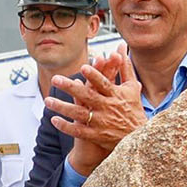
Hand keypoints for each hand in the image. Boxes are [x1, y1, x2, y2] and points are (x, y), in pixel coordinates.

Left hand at [47, 53, 145, 174]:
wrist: (139, 137)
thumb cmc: (134, 109)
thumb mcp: (132, 87)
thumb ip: (125, 67)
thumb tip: (121, 48)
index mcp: (116, 95)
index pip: (104, 84)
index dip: (94, 76)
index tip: (82, 67)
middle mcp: (108, 108)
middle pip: (88, 96)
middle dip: (70, 87)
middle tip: (55, 79)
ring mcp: (101, 123)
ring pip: (79, 114)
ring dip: (62, 107)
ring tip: (47, 100)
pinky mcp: (96, 136)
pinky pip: (79, 131)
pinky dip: (66, 126)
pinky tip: (54, 119)